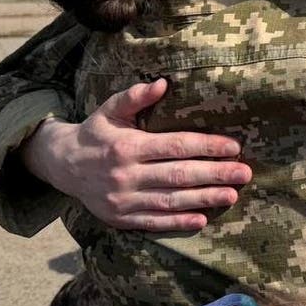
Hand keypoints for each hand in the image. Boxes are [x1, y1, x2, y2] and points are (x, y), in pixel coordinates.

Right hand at [20, 78, 252, 230]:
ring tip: (231, 195)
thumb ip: (135, 96)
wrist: (61, 165)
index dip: (206, 147)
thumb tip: (162, 83)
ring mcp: (123, 200)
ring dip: (203, 199)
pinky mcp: (121, 218)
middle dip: (214, 174)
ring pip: (170, 201)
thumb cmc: (95, 133)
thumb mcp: (110, 109)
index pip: (175, 146)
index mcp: (127, 146)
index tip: (233, 147)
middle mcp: (126, 175)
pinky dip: (178, 222)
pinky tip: (202, 218)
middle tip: (244, 173)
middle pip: (178, 175)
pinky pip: (154, 222)